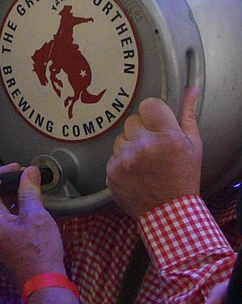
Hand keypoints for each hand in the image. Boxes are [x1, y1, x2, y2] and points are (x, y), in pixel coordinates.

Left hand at [0, 166, 66, 285]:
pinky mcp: (2, 244)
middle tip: (24, 174)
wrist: (43, 283)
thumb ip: (29, 192)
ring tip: (29, 186)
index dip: (2, 175)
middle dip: (7, 185)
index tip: (17, 167)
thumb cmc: (39, 252)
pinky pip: (5, 221)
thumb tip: (28, 170)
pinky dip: (14, 210)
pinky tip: (28, 204)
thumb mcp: (36, 216)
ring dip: (12, 197)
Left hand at [107, 87, 201, 218]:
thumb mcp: (193, 145)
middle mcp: (143, 146)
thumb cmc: (183, 178)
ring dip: (130, 146)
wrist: (168, 212)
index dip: (152, 113)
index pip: (148, 105)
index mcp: (166, 136)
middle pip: (132, 121)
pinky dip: (121, 162)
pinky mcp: (111, 172)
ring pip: (120, 139)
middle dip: (141, 130)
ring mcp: (125, 160)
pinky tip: (135, 172)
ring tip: (144, 162)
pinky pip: (113, 157)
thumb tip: (190, 91)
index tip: (156, 122)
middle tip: (153, 147)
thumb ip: (188, 115)